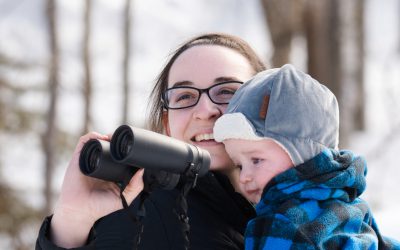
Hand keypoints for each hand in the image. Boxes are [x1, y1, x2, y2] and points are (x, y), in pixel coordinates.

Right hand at [50, 132, 143, 247]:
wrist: (80, 211)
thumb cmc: (99, 206)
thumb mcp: (123, 198)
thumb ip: (136, 186)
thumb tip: (142, 169)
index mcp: (110, 171)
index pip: (117, 155)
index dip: (124, 149)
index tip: (132, 145)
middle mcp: (99, 164)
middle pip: (108, 146)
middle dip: (115, 141)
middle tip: (123, 140)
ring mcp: (88, 160)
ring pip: (97, 142)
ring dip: (105, 136)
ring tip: (112, 138)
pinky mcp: (78, 158)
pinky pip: (83, 142)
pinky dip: (92, 136)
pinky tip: (100, 137)